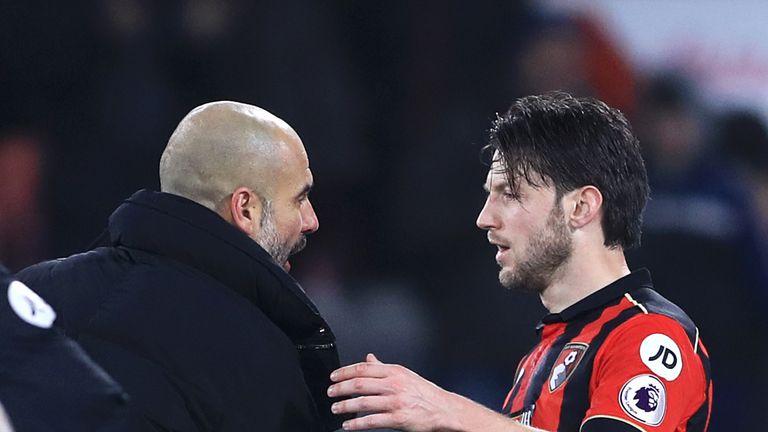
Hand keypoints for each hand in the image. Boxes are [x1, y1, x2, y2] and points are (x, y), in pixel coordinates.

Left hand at [327, 354, 461, 430]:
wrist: (443, 409)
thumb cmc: (423, 392)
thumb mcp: (404, 374)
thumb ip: (383, 368)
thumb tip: (368, 358)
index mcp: (394, 371)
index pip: (363, 368)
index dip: (344, 372)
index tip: (333, 377)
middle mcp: (394, 384)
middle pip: (359, 384)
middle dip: (340, 388)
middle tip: (330, 393)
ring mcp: (395, 401)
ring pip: (363, 402)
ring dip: (345, 406)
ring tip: (335, 408)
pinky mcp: (398, 418)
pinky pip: (372, 421)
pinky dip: (357, 423)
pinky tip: (348, 424)